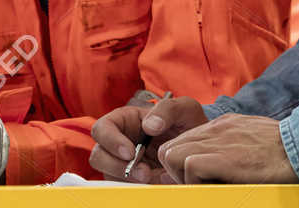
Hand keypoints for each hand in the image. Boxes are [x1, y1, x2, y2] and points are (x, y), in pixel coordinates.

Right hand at [87, 96, 207, 182]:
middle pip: (99, 156)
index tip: (130, 152)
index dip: (110, 140)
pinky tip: (155, 184)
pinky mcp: (130, 181)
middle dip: (117, 166)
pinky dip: (136, 189)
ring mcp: (122, 164)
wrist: (199, 151)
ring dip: (127, 180)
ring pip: (108, 175)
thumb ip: (168, 109)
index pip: (102, 128)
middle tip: (144, 172)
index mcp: (125, 121)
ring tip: (152, 178)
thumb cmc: (189, 126)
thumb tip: (148, 126)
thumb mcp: (185, 109)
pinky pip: (123, 188)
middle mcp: (119, 143)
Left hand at [159, 114, 297, 184]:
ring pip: (174, 154)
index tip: (193, 178)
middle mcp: (216, 128)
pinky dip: (194, 181)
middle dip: (176, 170)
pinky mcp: (224, 157)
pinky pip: (189, 166)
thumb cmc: (282, 150)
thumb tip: (210, 163)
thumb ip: (228, 146)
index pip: (182, 140)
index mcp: (223, 125)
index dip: (181, 162)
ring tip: (203, 186)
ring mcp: (219, 140)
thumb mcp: (251, 139)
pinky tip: (212, 186)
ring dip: (182, 176)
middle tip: (196, 185)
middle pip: (171, 147)